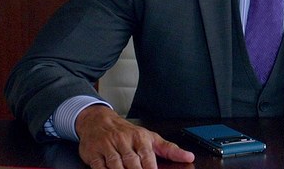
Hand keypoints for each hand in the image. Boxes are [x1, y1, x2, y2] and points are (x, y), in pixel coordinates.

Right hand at [75, 104, 194, 168]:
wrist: (98, 120)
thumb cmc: (127, 132)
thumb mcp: (150, 137)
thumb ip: (169, 149)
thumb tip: (189, 157)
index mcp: (140, 138)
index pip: (148, 158)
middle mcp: (124, 141)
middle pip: (132, 164)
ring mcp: (108, 146)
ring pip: (116, 166)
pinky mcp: (94, 153)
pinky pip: (100, 167)